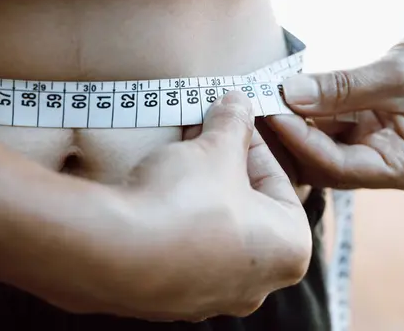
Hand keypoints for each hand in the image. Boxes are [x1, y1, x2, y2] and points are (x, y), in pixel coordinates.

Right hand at [5, 92, 310, 321]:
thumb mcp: (216, 149)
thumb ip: (234, 123)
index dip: (256, 146)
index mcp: (288, 251)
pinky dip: (179, 221)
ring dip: (203, 192)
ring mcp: (212, 298)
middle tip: (208, 137)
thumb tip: (238, 102)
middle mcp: (257, 285)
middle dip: (227, 167)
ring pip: (216, 231)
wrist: (114, 251)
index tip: (235, 125)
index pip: (281, 185)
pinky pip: (184, 251)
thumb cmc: (184, 203)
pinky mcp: (171, 300)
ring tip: (180, 158)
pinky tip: (160, 193)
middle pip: (248, 208)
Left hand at [268, 0, 403, 192]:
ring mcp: (378, 150)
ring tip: (264, 102)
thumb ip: (341, 88)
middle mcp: (392, 167)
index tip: (272, 112)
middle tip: (257, 110)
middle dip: (292, 137)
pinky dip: (308, 113)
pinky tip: (283, 98)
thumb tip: (288, 93)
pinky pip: (330, 128)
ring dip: (296, 124)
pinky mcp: (368, 131)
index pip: (342, 167)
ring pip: (323, 147)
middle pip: (327, 164)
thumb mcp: (396, 73)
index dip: (303, 141)